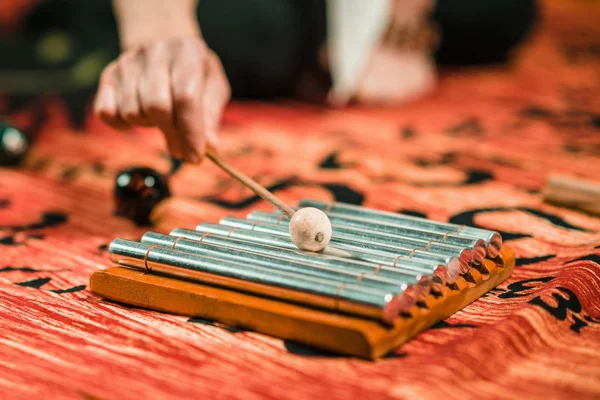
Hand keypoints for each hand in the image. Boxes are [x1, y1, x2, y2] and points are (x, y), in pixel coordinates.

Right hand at [94, 35, 230, 162]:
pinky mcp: (108, 75)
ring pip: (132, 112)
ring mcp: (127, 62)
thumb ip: (211, 116)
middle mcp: (155, 51)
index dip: (191, 132)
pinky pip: (107, 113)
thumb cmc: (194, 72)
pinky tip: (139, 116)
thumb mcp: (213, 86)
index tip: (195, 156)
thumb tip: (209, 148)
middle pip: (156, 106)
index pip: (185, 97)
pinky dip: (122, 124)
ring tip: (162, 117)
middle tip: (180, 149)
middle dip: (171, 135)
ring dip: (149, 126)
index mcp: (188, 50)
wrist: (162, 41)